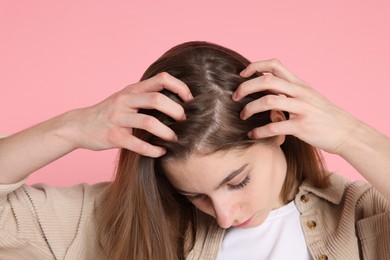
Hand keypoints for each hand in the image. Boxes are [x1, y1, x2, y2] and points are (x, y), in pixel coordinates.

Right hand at [67, 72, 192, 156]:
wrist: (78, 125)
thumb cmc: (109, 112)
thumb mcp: (125, 98)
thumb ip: (145, 97)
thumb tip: (176, 101)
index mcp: (132, 89)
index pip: (161, 79)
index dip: (180, 87)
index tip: (189, 100)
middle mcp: (125, 100)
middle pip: (157, 99)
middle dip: (176, 111)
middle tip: (184, 122)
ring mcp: (118, 118)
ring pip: (149, 122)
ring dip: (167, 133)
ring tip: (175, 139)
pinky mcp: (114, 136)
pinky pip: (138, 144)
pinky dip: (153, 150)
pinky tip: (160, 152)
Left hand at [232, 59, 362, 154]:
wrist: (346, 132)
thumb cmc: (322, 115)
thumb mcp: (308, 96)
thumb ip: (289, 90)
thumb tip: (266, 85)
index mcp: (299, 84)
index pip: (274, 64)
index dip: (255, 66)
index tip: (242, 75)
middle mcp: (300, 92)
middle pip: (266, 81)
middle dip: (246, 87)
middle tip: (235, 97)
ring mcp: (302, 108)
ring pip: (268, 101)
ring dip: (250, 108)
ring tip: (242, 116)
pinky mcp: (302, 126)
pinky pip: (274, 126)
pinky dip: (259, 131)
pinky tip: (252, 135)